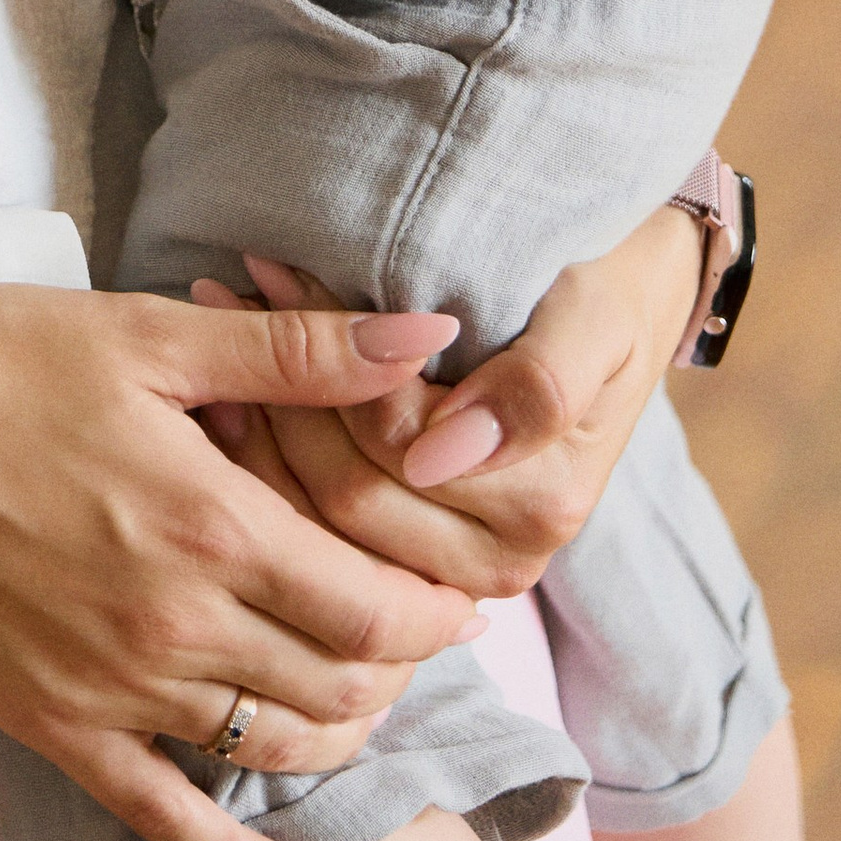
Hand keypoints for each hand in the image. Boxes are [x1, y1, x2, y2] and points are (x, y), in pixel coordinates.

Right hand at [0, 287, 483, 840]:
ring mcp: (118, 691)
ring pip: (276, 748)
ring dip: (340, 728)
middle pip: (344, 687)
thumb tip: (425, 336)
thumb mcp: (144, 333)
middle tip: (413, 627)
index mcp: (212, 526)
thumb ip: (294, 350)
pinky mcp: (61, 727)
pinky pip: (169, 818)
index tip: (459, 587)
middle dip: (403, 665)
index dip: (437, 608)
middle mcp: (178, 626)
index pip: (377, 607)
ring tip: (353, 684)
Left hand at [191, 209, 702, 602]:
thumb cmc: (603, 293)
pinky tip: (229, 374)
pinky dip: (266, 447)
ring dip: (259, 415)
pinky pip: (316, 525)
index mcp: (540, 506)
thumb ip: (538, 388)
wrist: (622, 305)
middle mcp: (495, 563)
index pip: (391, 446)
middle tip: (222, 291)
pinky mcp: (411, 559)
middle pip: (345, 492)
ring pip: (318, 517)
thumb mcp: (593, 320)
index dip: (325, 359)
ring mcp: (448, 572)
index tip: (273, 269)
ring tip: (218, 315)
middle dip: (279, 388)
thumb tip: (441, 453)